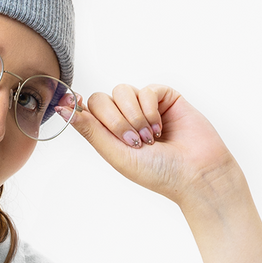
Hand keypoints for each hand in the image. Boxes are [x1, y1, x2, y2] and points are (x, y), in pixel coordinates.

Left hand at [72, 86, 238, 204]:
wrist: (197, 173)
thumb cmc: (159, 173)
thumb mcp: (117, 155)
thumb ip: (92, 132)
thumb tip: (64, 110)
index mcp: (112, 136)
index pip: (88, 111)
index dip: (82, 109)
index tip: (73, 105)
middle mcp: (127, 119)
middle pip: (102, 99)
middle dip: (115, 121)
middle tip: (135, 142)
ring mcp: (146, 107)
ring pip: (123, 91)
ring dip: (134, 115)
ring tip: (150, 137)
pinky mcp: (165, 98)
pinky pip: (146, 89)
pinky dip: (150, 108)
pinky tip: (160, 126)